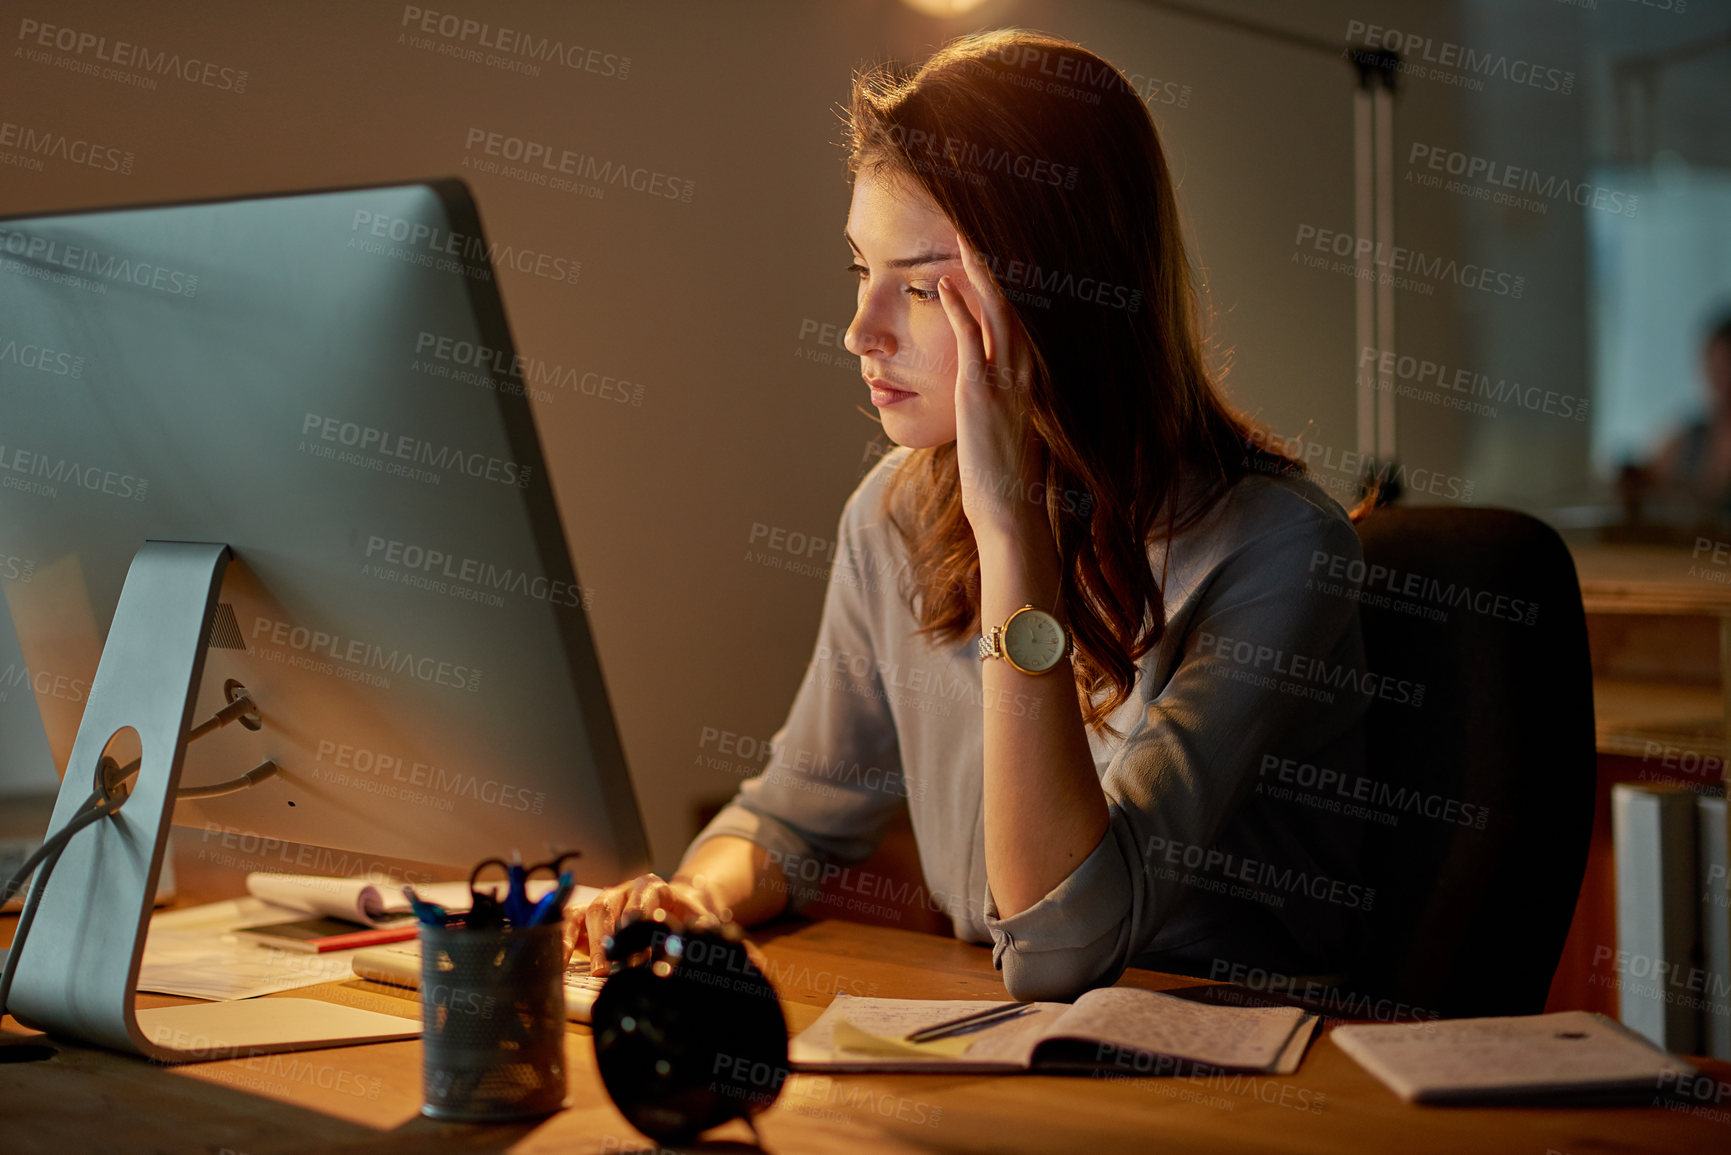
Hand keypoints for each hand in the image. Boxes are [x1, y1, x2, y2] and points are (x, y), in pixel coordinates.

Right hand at [564, 872, 727, 975]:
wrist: (674, 912)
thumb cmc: (685, 919)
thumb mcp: (699, 922)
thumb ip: (701, 931)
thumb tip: (709, 940)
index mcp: (652, 886)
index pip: (641, 898)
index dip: (638, 919)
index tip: (639, 944)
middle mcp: (623, 890)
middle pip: (610, 906)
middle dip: (611, 937)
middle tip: (615, 967)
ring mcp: (603, 901)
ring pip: (589, 913)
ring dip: (593, 944)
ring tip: (599, 972)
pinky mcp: (587, 916)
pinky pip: (569, 922)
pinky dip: (563, 940)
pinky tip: (560, 963)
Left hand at [936, 230, 1045, 547]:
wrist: (1006, 506)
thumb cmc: (999, 469)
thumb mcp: (1003, 421)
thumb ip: (998, 392)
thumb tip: (982, 380)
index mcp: (1030, 373)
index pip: (1022, 311)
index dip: (1008, 278)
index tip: (991, 248)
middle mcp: (1024, 369)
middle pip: (1014, 299)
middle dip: (996, 262)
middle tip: (977, 226)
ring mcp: (1005, 378)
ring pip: (997, 309)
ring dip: (979, 272)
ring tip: (963, 238)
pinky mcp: (980, 390)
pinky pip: (971, 338)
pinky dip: (958, 307)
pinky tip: (943, 285)